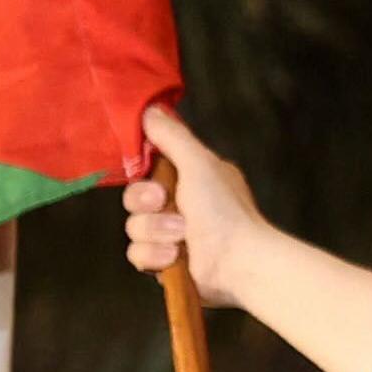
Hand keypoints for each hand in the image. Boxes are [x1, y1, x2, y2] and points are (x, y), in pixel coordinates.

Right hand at [123, 105, 280, 296]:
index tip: (146, 172)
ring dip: (155, 231)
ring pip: (134, 227)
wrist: (238, 262)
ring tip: (181, 236)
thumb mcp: (198, 163)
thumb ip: (172, 136)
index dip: (141, 172)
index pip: (149, 168)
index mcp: (192, 178)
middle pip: (134, 198)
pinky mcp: (166, 263)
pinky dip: (155, 255)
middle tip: (164, 203)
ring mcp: (173, 235)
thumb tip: (150, 109)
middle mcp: (182, 204)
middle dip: (144, 202)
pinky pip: (138, 255)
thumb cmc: (224, 210)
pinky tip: (176, 257)